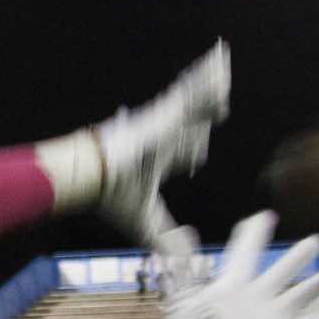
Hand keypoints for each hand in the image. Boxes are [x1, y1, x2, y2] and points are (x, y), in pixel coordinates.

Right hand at [93, 41, 229, 246]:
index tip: (197, 160)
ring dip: (210, 81)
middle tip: (220, 105)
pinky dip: (207, 74)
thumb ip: (167, 240)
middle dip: (205, 110)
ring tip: (224, 62)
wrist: (94, 174)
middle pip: (191, 118)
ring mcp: (166, 119)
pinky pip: (193, 87)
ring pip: (195, 97)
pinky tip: (220, 58)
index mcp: (157, 157)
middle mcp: (164, 134)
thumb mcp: (148, 223)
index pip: (180, 152)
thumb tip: (186, 261)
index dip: (190, 154)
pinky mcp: (167, 109)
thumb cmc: (113, 195)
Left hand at [165, 210, 318, 318]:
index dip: (255, 233)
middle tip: (318, 239)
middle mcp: (254, 299)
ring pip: (298, 296)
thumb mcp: (183, 298)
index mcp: (231, 285)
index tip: (265, 216)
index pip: (246, 251)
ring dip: (318, 285)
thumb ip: (184, 264)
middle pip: (282, 271)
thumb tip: (181, 229)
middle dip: (299, 256)